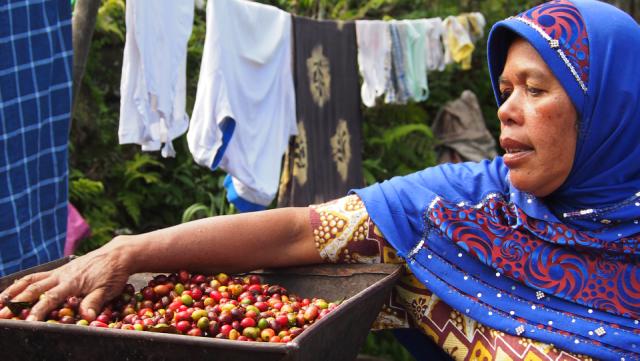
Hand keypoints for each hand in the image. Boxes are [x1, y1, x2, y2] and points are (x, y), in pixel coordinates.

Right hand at [0, 236, 133, 320]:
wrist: (117, 254)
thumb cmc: (113, 274)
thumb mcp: (107, 290)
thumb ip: (94, 302)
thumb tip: (87, 317)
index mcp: (72, 283)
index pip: (51, 298)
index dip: (39, 310)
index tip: (28, 322)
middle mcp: (61, 276)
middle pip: (33, 289)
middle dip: (15, 303)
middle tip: (1, 315)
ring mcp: (58, 272)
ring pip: (30, 281)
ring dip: (12, 291)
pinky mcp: (59, 270)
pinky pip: (36, 275)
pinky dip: (22, 282)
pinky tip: (13, 290)